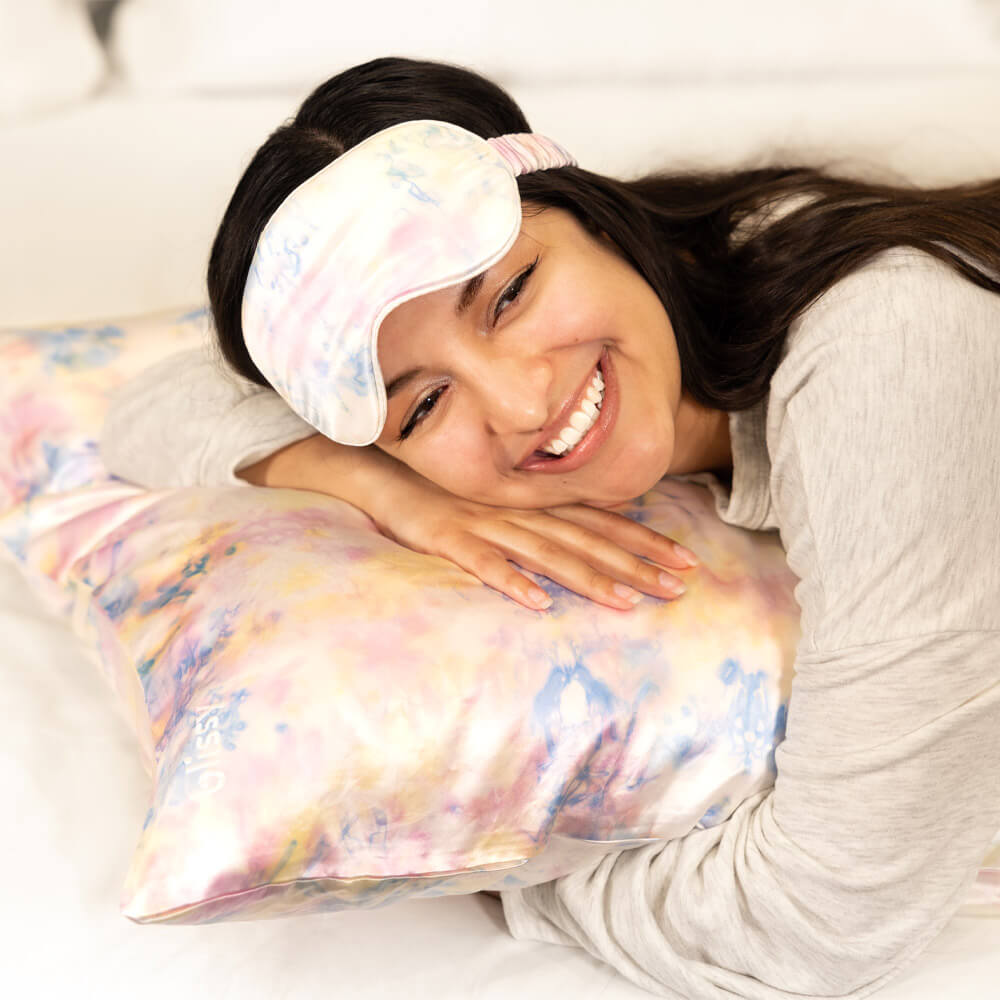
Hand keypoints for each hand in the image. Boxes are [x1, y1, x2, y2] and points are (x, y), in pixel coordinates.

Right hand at [240, 435, 697, 612]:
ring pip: (545, 552)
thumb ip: (528, 521)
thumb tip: (575, 541)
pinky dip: (509, 581)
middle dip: (635, 563)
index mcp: (528, 503)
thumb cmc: (432, 490)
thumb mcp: (488, 503)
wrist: (370, 470)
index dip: (643, 542)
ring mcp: (481, 523)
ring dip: (588, 578)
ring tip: (629, 603)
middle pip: (585, 539)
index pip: (598, 522)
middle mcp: (514, 510)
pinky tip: (537, 604)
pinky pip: (479, 563)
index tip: (687, 561)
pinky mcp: (442, 537)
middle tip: (682, 586)